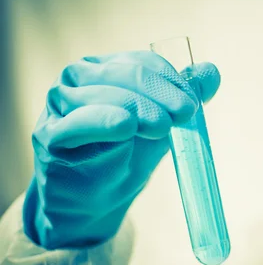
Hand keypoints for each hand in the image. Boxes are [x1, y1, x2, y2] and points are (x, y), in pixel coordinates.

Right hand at [23, 51, 220, 248]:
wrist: (93, 201)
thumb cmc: (125, 157)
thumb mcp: (161, 125)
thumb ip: (183, 97)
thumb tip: (210, 71)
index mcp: (105, 68)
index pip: (141, 63)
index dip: (171, 80)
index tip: (193, 104)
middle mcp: (77, 78)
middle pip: (125, 75)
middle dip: (160, 93)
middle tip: (185, 114)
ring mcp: (59, 104)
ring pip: (104, 95)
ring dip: (139, 108)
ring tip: (162, 127)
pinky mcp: (49, 135)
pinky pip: (78, 122)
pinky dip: (103, 121)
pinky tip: (125, 126)